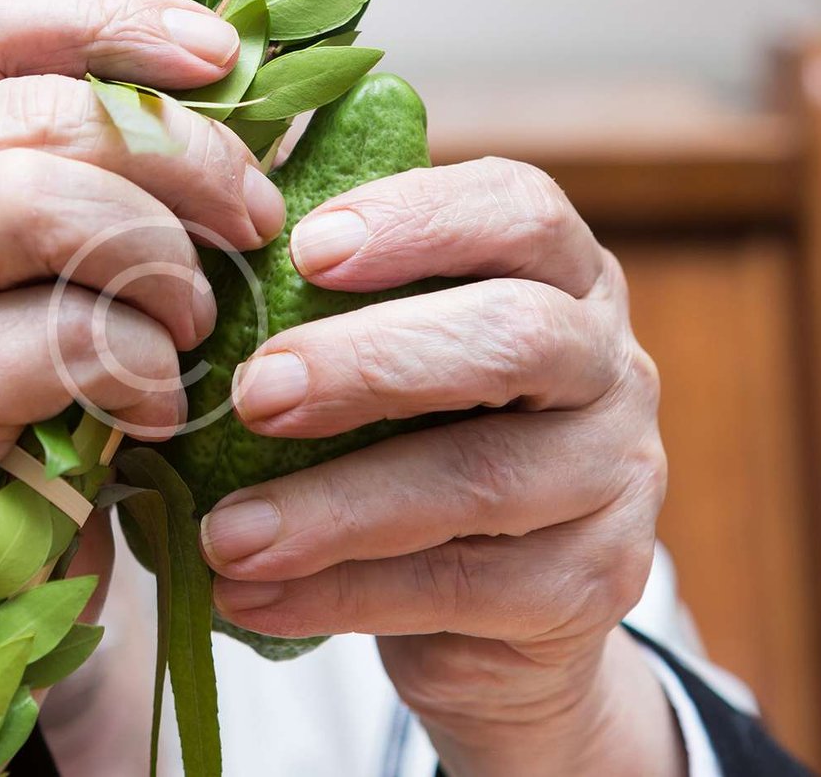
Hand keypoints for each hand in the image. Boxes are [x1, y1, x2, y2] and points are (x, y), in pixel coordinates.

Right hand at [0, 0, 286, 671]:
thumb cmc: (37, 388)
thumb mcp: (68, 254)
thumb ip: (114, 165)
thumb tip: (249, 85)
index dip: (107, 19)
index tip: (221, 56)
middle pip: (38, 113)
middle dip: (184, 159)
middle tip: (255, 220)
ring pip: (41, 202)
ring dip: (162, 262)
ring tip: (194, 322)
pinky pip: (59, 337)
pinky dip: (143, 369)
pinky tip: (155, 408)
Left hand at [202, 158, 683, 775]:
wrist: (488, 609)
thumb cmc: (409, 438)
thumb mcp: (382, 353)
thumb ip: (325, 296)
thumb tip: (204, 239)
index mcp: (560, 274)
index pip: (520, 211)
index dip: (418, 221)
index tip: (304, 250)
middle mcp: (609, 363)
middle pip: (516, 336)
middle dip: (371, 362)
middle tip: (254, 395)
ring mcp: (617, 476)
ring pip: (484, 479)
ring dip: (336, 507)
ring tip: (226, 535)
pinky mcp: (595, 583)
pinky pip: (463, 588)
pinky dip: (342, 594)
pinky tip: (252, 596)